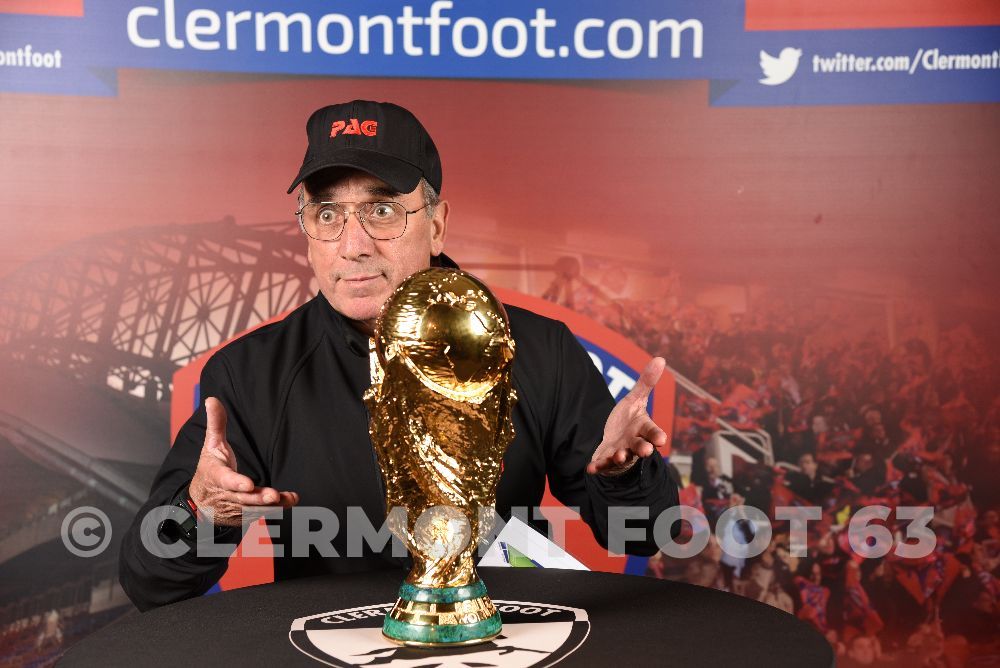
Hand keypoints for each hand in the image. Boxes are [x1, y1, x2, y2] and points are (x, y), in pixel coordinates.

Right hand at [188, 397, 299, 525]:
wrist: (199, 502)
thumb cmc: (209, 468)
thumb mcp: (210, 445)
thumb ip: (216, 424)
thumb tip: (213, 399)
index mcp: (216, 476)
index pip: (225, 480)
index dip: (236, 483)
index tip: (247, 484)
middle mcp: (226, 494)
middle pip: (243, 498)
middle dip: (258, 498)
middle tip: (273, 496)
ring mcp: (235, 507)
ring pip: (254, 508)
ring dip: (272, 506)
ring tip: (289, 499)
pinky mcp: (244, 514)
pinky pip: (260, 513)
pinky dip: (276, 509)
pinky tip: (290, 501)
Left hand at [587, 357, 668, 475]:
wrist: (616, 439)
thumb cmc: (630, 420)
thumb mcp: (636, 400)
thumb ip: (646, 383)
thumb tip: (660, 359)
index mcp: (643, 429)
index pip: (652, 432)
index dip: (657, 435)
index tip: (661, 439)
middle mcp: (634, 443)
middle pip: (640, 447)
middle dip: (643, 448)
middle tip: (646, 451)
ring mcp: (621, 452)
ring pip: (622, 457)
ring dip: (620, 457)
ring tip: (619, 456)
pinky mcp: (606, 459)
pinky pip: (602, 464)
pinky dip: (597, 467)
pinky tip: (589, 468)